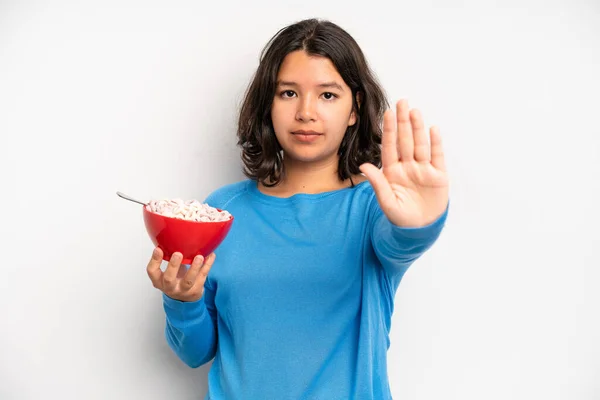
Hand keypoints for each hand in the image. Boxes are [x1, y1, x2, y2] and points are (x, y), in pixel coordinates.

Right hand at [146, 247, 215, 301]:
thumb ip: (168, 257)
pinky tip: (210, 255)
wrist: (184, 299)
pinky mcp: (196, 291)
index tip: (158, 249)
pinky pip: (203, 277)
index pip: (152, 271)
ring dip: (194, 268)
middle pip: (169, 279)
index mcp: (159, 280)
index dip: (154, 260)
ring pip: (188, 281)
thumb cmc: (175, 279)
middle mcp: (169, 287)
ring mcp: (183, 290)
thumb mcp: (167, 271)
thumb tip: (172, 235)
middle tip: (178, 254)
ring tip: (199, 257)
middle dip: (173, 266)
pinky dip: (207, 265)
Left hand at [360, 99, 448, 226]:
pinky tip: (433, 129)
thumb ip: (377, 183)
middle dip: (403, 122)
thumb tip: (364, 166)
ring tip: (415, 111)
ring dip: (418, 128)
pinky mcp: (438, 176)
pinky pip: (437, 156)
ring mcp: (423, 170)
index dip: (390, 130)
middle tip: (401, 102)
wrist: (419, 230)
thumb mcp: (386, 202)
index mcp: (393, 172)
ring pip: (420, 145)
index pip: (390, 147)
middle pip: (405, 141)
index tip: (387, 113)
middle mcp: (408, 167)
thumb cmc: (400, 218)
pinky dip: (435, 143)